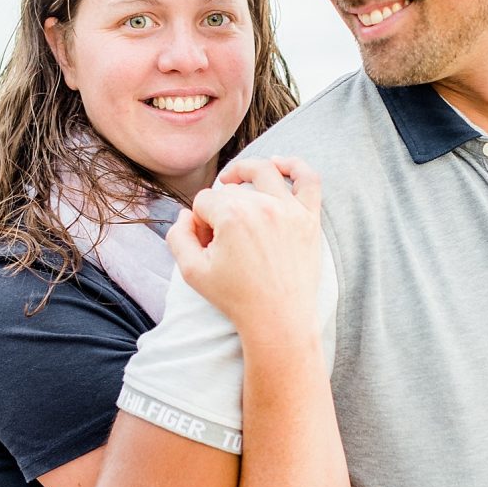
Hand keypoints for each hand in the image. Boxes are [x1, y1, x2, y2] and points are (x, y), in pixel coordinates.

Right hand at [166, 156, 321, 339]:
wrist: (279, 321)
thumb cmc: (235, 299)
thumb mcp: (191, 272)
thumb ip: (177, 237)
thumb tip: (185, 214)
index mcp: (231, 215)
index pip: (205, 201)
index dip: (200, 221)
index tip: (207, 246)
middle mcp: (262, 206)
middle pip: (231, 190)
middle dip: (220, 209)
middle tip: (221, 240)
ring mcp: (290, 210)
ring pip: (264, 172)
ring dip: (245, 172)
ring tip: (234, 181)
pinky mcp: (310, 218)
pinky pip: (308, 179)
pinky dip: (294, 166)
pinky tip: (278, 165)